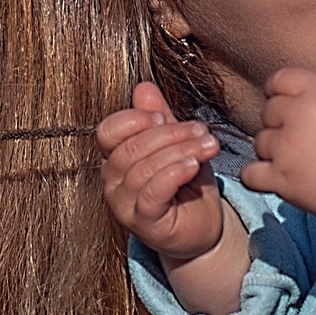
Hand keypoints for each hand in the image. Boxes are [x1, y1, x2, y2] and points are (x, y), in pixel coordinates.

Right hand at [97, 82, 223, 260]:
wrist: (203, 227)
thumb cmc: (187, 185)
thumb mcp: (177, 144)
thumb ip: (160, 118)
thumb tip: (144, 86)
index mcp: (116, 157)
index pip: (109, 130)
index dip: (136, 118)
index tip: (166, 115)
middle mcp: (112, 181)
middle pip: (131, 147)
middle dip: (169, 133)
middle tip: (200, 130)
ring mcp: (124, 204)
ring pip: (144, 169)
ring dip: (179, 152)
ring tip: (207, 147)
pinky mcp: (143, 222)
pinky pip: (152, 193)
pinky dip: (174, 174)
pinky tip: (194, 166)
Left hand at [241, 67, 315, 243]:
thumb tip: (309, 96)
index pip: (279, 80)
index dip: (281, 93)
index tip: (288, 106)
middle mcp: (297, 115)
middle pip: (268, 112)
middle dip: (281, 124)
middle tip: (302, 139)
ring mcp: (286, 148)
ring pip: (260, 142)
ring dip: (274, 151)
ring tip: (298, 161)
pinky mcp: (281, 179)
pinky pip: (249, 174)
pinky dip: (257, 176)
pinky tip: (272, 176)